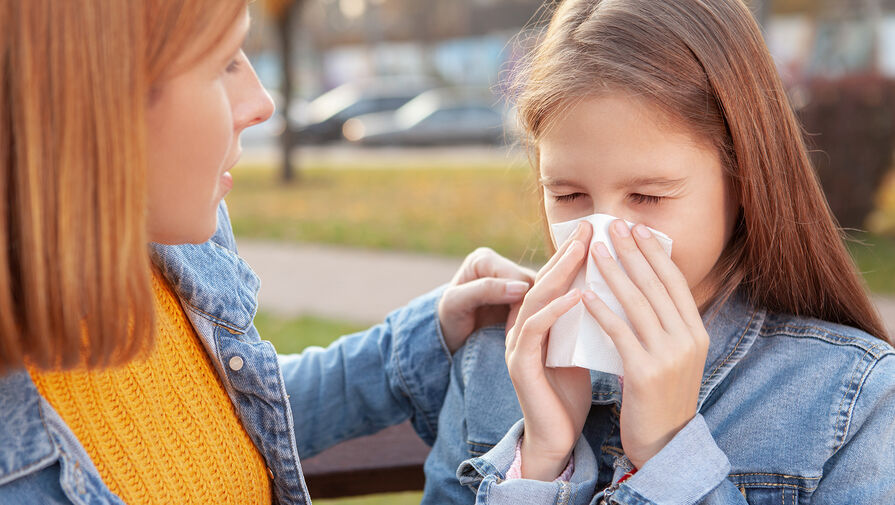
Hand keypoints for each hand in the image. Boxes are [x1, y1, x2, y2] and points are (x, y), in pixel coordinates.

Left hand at [438, 247, 536, 352]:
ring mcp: (515, 281)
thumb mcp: (456, 303)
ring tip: (532, 338)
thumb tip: (521, 287)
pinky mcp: (524, 297)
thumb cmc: (448, 319)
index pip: (517, 277)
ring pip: (542, 295)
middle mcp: (502, 265)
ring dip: (539, 316)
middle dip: (531, 310)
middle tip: (526, 337)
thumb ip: (485, 290)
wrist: (451, 337)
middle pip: (533, 284)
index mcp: (484, 260)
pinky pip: (542, 305)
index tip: (513, 331)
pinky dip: (540, 319)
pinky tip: (537, 335)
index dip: (520, 303)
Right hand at [505, 221, 594, 480]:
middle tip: (588, 229)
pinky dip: (555, 310)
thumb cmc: (571, 393)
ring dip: (559, 273)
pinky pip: (534, 330)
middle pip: (541, 281)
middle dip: (565, 254)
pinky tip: (577, 295)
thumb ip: (587, 320)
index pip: (553, 281)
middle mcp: (523, 329)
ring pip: (535, 299)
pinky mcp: (520, 366)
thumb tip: (615, 289)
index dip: (572, 255)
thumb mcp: (582, 347)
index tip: (596, 232)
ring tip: (582, 252)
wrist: (557, 438)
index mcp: (537, 324)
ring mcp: (518, 346)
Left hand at [581, 220, 708, 468]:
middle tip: (613, 225)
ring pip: (638, 304)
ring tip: (595, 250)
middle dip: (633, 252)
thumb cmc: (659, 396)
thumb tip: (639, 286)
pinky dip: (602, 311)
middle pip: (656, 286)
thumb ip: (662, 325)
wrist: (663, 444)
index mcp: (696, 332)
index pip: (675, 283)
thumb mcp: (670, 356)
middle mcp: (688, 340)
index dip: (655, 253)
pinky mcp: (646, 373)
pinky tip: (585, 294)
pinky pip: (620, 333)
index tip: (637, 229)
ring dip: (614, 273)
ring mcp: (669, 356)